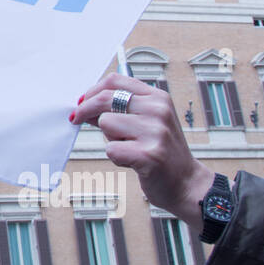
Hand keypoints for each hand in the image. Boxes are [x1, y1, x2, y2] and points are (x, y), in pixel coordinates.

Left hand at [74, 75, 214, 234]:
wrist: (187, 183)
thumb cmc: (161, 151)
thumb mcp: (146, 121)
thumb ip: (120, 109)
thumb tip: (84, 103)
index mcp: (157, 97)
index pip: (115, 81)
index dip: (91, 91)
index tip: (81, 101)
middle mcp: (159, 110)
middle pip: (105, 99)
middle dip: (85, 110)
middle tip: (76, 120)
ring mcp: (156, 132)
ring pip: (106, 124)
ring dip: (109, 138)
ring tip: (129, 147)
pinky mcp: (149, 155)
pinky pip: (111, 149)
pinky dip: (115, 157)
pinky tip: (132, 161)